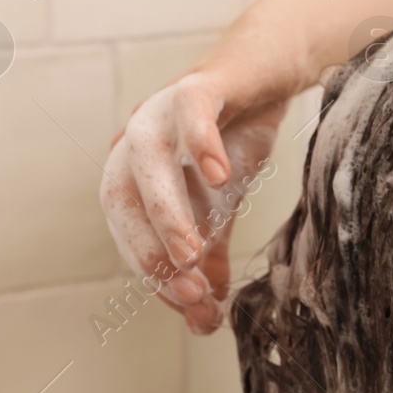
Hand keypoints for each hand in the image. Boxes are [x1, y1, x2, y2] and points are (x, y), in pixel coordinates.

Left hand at [101, 70, 285, 334]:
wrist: (268, 72)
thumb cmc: (233, 138)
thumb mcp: (222, 206)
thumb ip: (209, 256)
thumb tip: (205, 320)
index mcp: (132, 176)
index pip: (131, 234)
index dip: (156, 275)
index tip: (193, 309)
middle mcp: (135, 142)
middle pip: (124, 202)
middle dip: (152, 252)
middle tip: (191, 292)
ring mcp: (162, 109)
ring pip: (148, 163)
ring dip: (166, 212)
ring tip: (192, 253)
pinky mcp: (200, 83)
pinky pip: (191, 111)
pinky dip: (200, 144)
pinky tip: (219, 177)